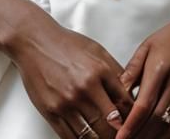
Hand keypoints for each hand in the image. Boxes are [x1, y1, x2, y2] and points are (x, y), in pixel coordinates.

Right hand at [10, 17, 135, 137]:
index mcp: (100, 71)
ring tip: (105, 137)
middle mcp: (85, 88)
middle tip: (122, 135)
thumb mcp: (97, 50)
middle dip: (120, 133)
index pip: (125, 104)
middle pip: (111, 124)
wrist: (35, 41)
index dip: (133, 117)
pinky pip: (70, 137)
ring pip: (92, 135)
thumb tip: (131, 93)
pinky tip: (87, 138)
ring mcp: (67, 102)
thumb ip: (115, 71)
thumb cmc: (66, 44)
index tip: (134, 122)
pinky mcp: (51, 111)